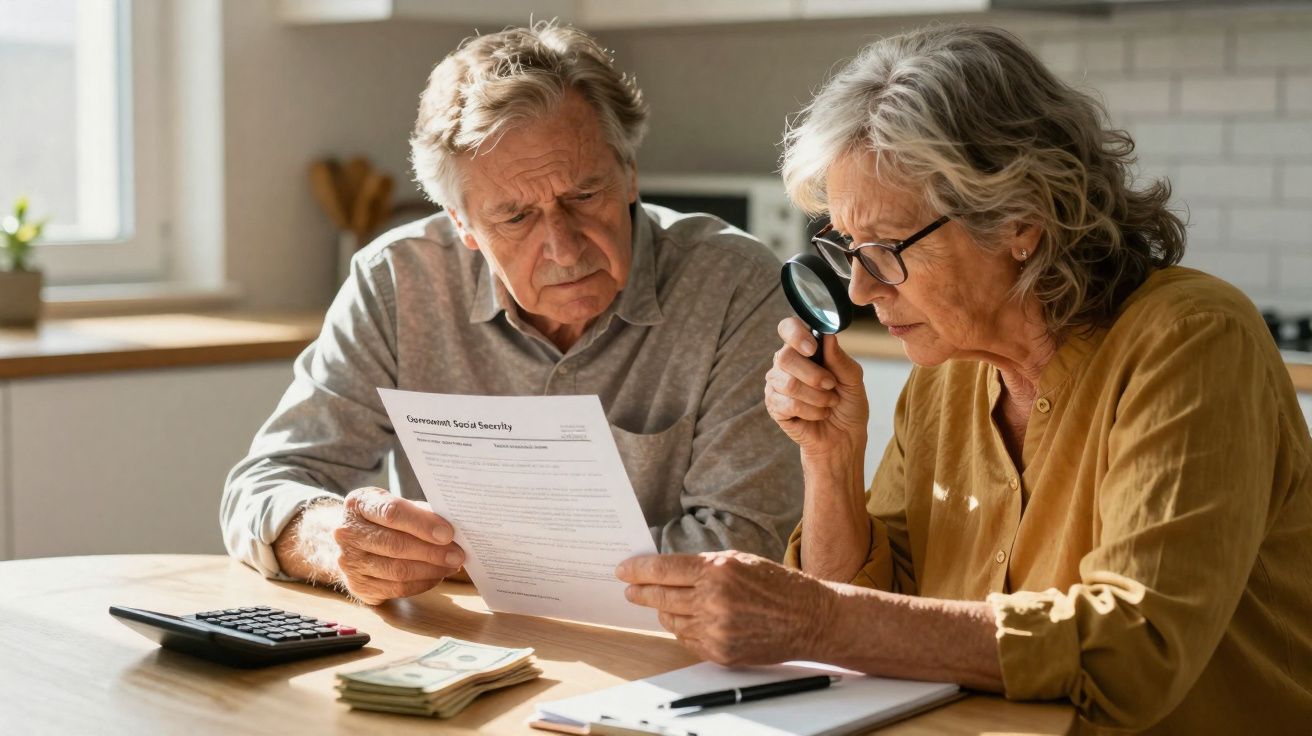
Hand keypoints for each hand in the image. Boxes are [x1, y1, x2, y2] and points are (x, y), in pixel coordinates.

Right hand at [333, 487, 464, 604]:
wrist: (351, 540)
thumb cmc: (381, 519)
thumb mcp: (395, 504)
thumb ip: (419, 512)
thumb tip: (452, 528)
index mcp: (358, 504)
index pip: (392, 512)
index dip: (422, 524)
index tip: (448, 533)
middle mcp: (347, 533)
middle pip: (396, 545)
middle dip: (433, 551)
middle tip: (458, 554)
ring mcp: (349, 562)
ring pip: (397, 570)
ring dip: (431, 569)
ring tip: (452, 565)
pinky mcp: (358, 586)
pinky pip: (396, 589)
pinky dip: (422, 583)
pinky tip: (437, 575)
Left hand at [616, 551, 833, 665]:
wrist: (808, 618)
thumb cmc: (776, 585)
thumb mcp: (739, 561)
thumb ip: (703, 566)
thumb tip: (667, 571)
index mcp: (717, 571)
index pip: (664, 569)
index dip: (638, 570)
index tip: (623, 570)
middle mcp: (713, 600)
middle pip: (661, 596)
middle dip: (641, 592)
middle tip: (629, 590)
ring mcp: (716, 629)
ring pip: (671, 620)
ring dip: (663, 611)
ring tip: (662, 604)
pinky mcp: (720, 652)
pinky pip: (687, 639)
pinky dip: (683, 628)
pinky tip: (687, 620)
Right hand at [764, 318, 868, 458]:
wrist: (844, 437)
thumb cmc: (848, 405)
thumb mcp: (853, 380)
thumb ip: (840, 359)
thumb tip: (827, 336)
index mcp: (804, 349)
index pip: (788, 328)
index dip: (796, 334)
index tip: (813, 348)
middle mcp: (786, 363)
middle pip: (785, 357)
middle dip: (814, 375)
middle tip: (831, 385)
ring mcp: (776, 384)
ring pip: (788, 383)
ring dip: (817, 397)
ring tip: (829, 403)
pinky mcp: (774, 406)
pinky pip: (787, 404)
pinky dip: (811, 411)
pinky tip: (819, 414)